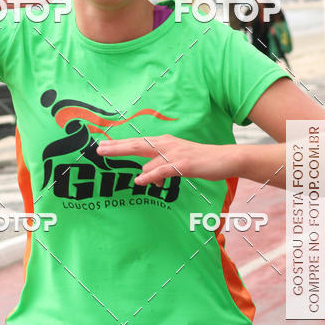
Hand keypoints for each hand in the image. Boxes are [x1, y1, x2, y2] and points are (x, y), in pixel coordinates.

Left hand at [96, 135, 241, 184]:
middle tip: (98, 149)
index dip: (119, 145)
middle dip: (117, 147)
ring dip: (136, 164)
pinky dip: (150, 176)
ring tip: (122, 167)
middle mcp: (167, 145)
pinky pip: (163, 171)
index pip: (138, 143)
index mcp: (165, 144)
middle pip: (137, 145)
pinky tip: (140, 181)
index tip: (102, 146)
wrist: (226, 159)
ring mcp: (175, 154)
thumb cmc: (202, 162)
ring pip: (148, 159)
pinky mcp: (184, 164)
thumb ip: (160, 171)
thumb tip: (145, 179)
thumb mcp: (177, 166)